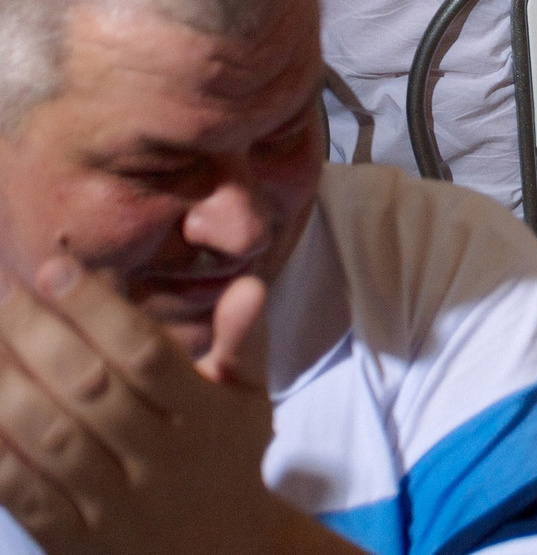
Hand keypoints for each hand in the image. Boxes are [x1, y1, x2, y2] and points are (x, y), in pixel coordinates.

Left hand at [0, 259, 302, 554]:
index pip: (146, 356)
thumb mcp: (250, 400)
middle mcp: (162, 461)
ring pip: (53, 442)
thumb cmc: (226, 457)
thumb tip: (246, 286)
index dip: (97, 311)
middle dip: (41, 337)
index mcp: (207, 418)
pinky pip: (26, 496)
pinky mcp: (76, 543)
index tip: (53, 270)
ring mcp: (116, 507)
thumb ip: (246, 341)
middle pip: (93, 392)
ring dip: (9, 389)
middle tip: (6, 297)